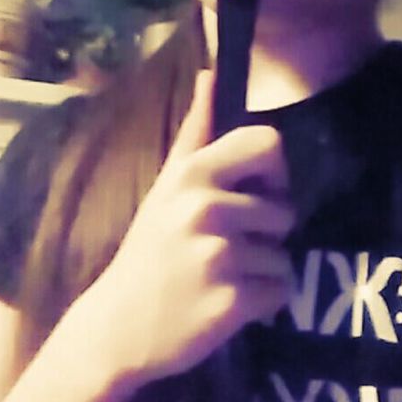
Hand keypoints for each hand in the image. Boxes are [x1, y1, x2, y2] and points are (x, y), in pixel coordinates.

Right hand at [78, 69, 295, 387]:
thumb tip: (211, 73)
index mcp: (194, 173)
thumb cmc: (148, 250)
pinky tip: (230, 304)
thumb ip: (196, 130)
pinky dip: (265, 302)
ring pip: (285, 256)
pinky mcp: (232, 301)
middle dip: (266, 234)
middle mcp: (207, 207)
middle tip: (228, 249)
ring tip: (224, 278)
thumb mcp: (166, 185)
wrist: (116, 329)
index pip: (269, 144)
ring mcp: (219, 255)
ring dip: (263, 271)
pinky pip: (282, 290)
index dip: (275, 172)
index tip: (256, 194)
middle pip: (284, 210)